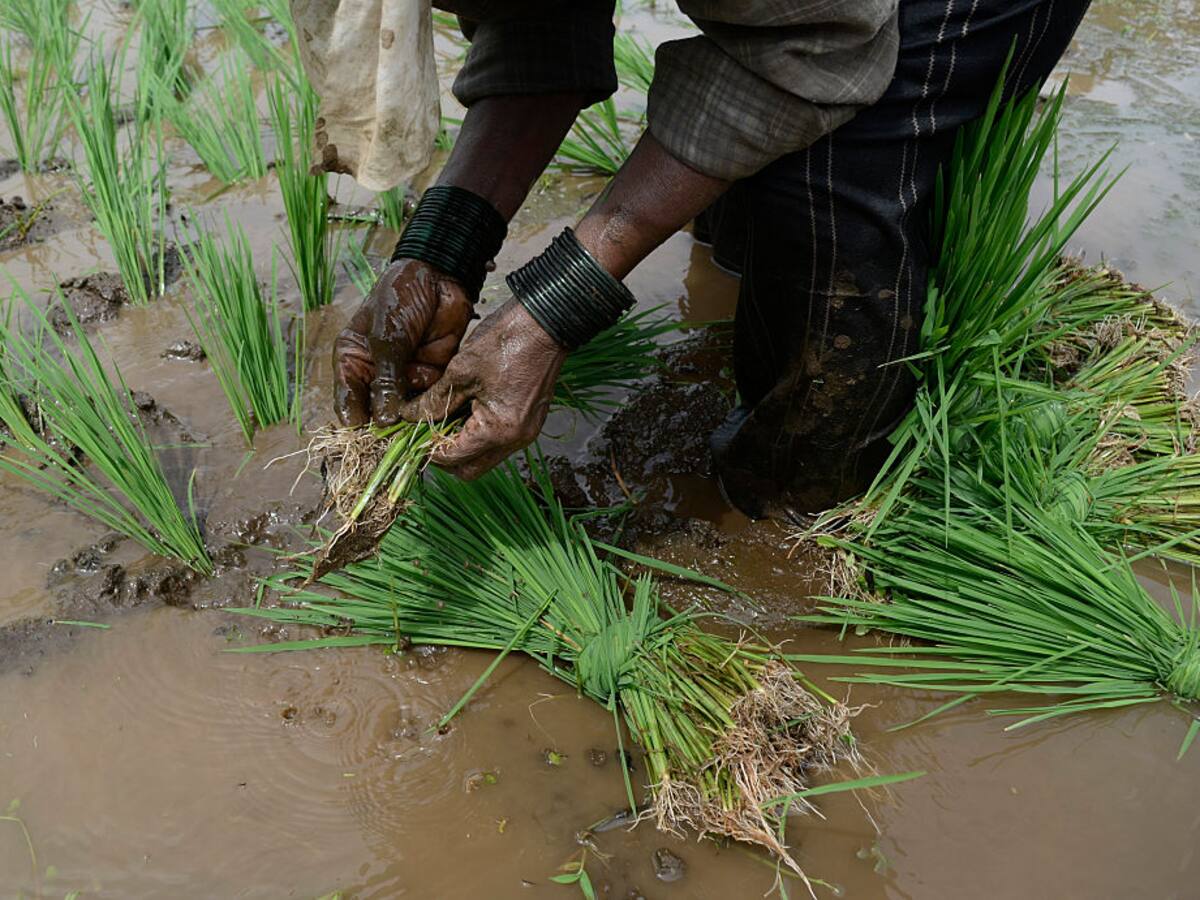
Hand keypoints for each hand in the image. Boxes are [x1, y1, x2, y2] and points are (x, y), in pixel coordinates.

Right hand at [333, 258, 473, 425]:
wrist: (440, 277)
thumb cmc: (401, 298)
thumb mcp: (388, 336)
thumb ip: (386, 378)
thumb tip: (382, 420)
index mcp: (354, 361)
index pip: (348, 400)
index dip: (355, 419)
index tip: (364, 432)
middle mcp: (376, 374)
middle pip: (377, 411)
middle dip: (386, 425)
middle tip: (394, 435)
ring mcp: (404, 376)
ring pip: (405, 410)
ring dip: (412, 416)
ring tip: (417, 420)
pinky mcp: (431, 375)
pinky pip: (430, 399)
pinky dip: (434, 402)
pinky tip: (437, 402)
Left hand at [400, 297, 565, 479]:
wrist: (545, 324)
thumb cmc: (505, 343)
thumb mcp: (461, 371)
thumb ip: (434, 401)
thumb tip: (409, 417)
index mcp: (497, 431)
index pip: (452, 458)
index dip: (426, 450)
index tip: (409, 434)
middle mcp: (515, 440)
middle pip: (470, 469)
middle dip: (444, 456)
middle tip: (425, 433)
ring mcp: (526, 433)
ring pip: (485, 457)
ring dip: (462, 445)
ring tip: (444, 419)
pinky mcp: (530, 423)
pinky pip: (498, 442)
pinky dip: (478, 434)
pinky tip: (466, 411)